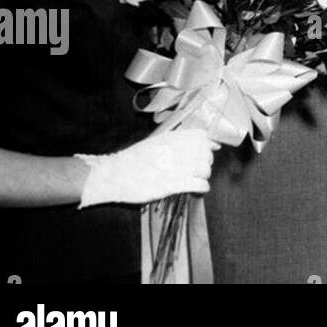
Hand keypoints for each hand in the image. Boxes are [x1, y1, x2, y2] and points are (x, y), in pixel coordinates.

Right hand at [77, 129, 216, 207]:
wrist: (116, 174)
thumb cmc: (133, 159)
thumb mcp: (156, 141)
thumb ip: (175, 140)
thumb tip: (191, 140)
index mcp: (176, 136)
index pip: (204, 136)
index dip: (208, 144)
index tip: (209, 150)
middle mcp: (182, 148)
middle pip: (207, 154)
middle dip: (204, 162)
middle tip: (197, 169)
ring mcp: (181, 165)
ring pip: (206, 170)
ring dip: (203, 176)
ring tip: (195, 180)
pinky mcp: (177, 183)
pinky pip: (201, 184)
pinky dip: (201, 188)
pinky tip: (197, 190)